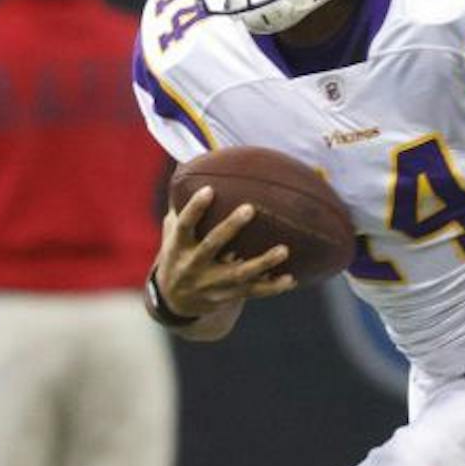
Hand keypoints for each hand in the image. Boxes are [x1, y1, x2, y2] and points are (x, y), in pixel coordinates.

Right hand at [152, 186, 294, 317]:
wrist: (175, 301)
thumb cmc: (180, 255)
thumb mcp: (173, 232)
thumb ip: (180, 205)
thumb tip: (187, 164)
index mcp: (178, 246)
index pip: (184, 224)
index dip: (194, 208)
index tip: (208, 190)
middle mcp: (193, 265)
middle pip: (212, 245)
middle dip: (230, 228)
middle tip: (250, 208)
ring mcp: (211, 283)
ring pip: (239, 273)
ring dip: (262, 263)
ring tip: (284, 250)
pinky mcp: (227, 296)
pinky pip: (253, 292)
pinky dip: (272, 287)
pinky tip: (292, 279)